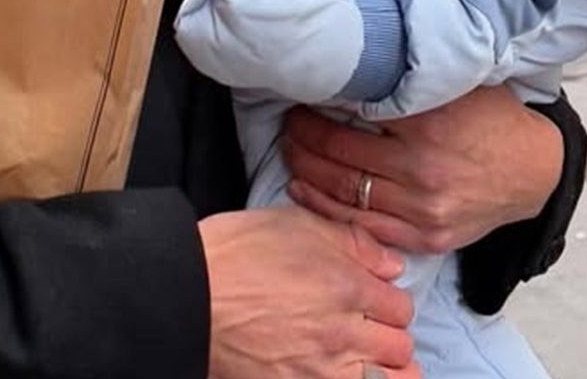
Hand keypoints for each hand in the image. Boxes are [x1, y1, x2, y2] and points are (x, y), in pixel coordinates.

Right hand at [200, 207, 420, 378]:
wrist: (186, 295)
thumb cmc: (232, 254)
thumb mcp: (293, 224)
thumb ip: (351, 241)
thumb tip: (392, 264)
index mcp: (346, 285)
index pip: (400, 305)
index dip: (387, 301)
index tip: (372, 301)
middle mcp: (344, 331)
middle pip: (400, 346)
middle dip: (388, 335)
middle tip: (366, 330)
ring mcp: (323, 370)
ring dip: (386, 371)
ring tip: (367, 362)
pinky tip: (345, 374)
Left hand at [282, 87, 563, 255]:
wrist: (535, 171)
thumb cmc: (493, 119)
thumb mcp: (457, 85)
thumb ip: (411, 78)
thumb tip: (358, 62)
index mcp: (429, 124)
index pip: (352, 115)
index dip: (319, 107)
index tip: (301, 97)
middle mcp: (423, 169)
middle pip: (340, 155)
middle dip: (303, 138)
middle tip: (288, 124)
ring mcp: (424, 208)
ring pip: (345, 192)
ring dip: (307, 171)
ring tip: (290, 152)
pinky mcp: (427, 236)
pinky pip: (364, 226)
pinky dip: (327, 210)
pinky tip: (305, 190)